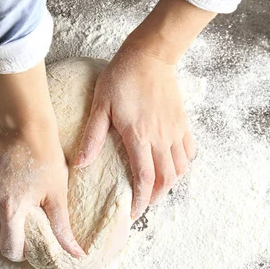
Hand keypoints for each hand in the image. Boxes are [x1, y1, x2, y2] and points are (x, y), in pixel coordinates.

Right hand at [0, 125, 84, 260]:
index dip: (18, 252)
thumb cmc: (45, 157)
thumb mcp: (57, 194)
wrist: (25, 124)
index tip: (26, 243)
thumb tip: (77, 254)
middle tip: (13, 231)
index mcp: (10, 210)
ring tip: (3, 214)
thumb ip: (61, 228)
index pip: (8, 250)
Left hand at [75, 46, 194, 218]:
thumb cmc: (122, 78)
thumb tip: (80, 164)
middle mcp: (161, 137)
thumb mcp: (100, 106)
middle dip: (155, 198)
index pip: (145, 178)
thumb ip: (92, 137)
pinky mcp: (182, 122)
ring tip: (155, 189)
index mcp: (139, 136)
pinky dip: (183, 165)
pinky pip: (189, 151)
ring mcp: (175, 130)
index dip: (140, 201)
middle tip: (142, 204)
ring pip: (181, 169)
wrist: (151, 55)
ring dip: (169, 184)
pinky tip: (171, 167)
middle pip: (166, 180)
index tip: (133, 213)